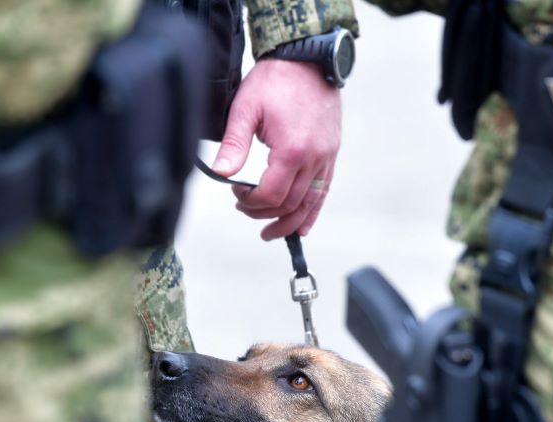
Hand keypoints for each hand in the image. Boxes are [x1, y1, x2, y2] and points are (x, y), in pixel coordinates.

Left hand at [212, 58, 341, 239]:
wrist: (308, 58)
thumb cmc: (275, 80)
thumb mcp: (246, 108)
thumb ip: (234, 144)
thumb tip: (221, 173)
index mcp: (292, 150)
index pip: (271, 194)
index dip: (250, 202)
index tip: (235, 194)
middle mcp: (314, 158)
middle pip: (290, 204)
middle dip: (264, 213)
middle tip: (244, 208)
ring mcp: (326, 157)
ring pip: (310, 204)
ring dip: (289, 222)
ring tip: (271, 233)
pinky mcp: (331, 153)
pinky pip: (324, 191)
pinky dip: (312, 212)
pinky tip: (302, 226)